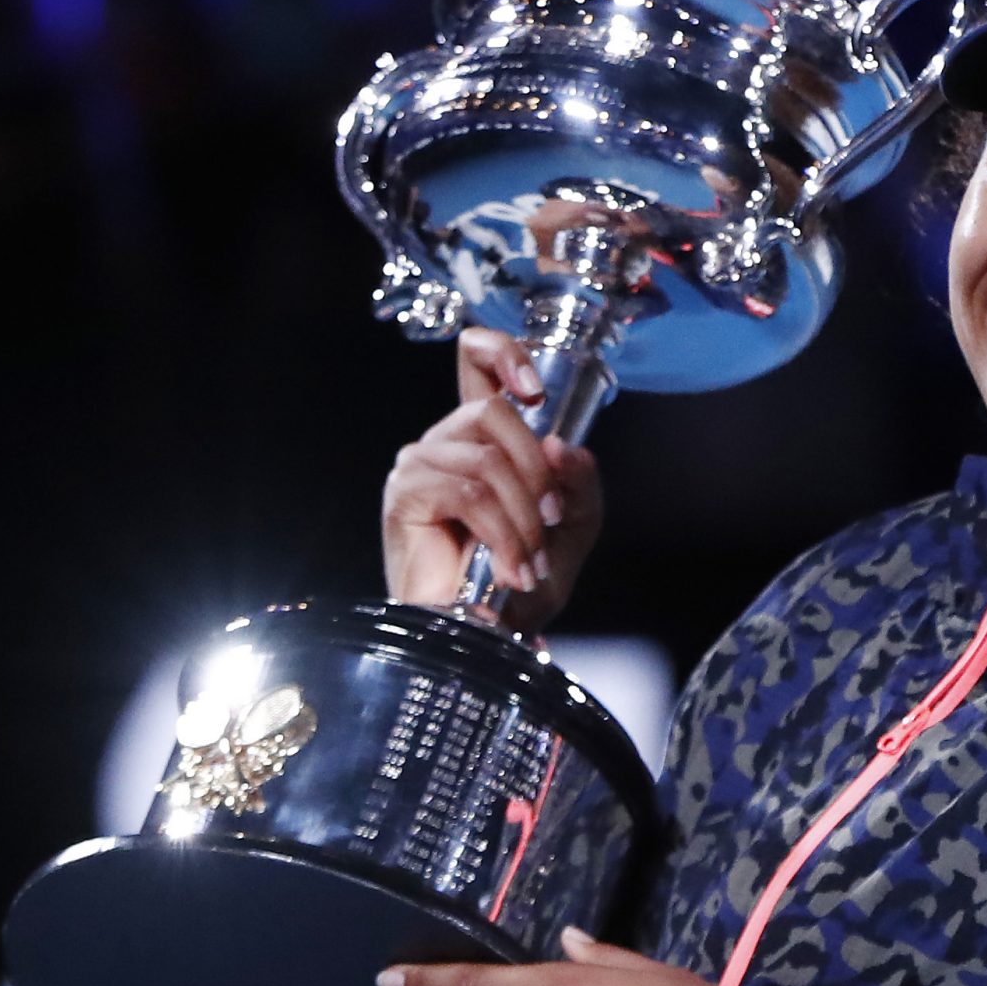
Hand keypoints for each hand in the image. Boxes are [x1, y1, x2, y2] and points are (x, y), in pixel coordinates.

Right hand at [381, 328, 603, 628]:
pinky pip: (469, 493)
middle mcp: (447, 440)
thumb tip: (563, 446)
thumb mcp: (573, 524)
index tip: (534, 390)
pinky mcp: (406, 494)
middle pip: (492, 409)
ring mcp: (422, 464)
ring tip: (529, 563)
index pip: (476, 361)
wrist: (490, 632)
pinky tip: (509, 568)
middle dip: (536, 471)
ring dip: (521, 516)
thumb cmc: (520, 579)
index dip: (502, 353)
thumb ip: (580, 481)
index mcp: (483, 436)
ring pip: (486, 458)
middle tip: (551, 520)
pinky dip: (501, 533)